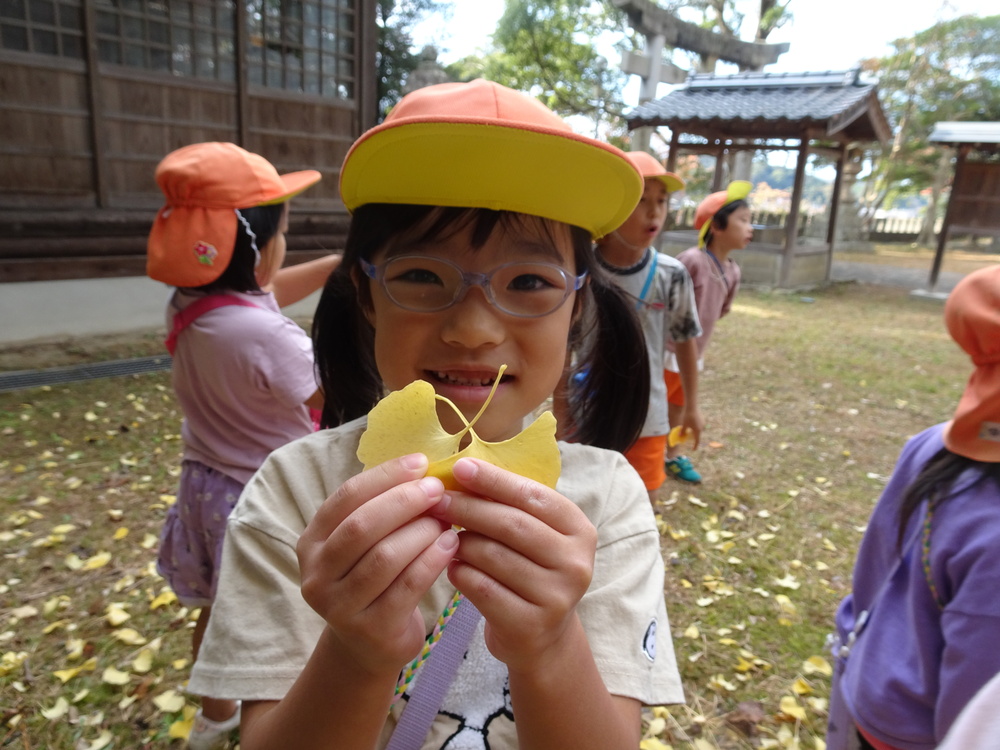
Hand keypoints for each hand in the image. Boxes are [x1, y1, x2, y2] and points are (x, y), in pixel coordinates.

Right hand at [295, 453, 457, 676]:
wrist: (369, 645)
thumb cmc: (373, 581)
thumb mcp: (364, 544)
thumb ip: (381, 509)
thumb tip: (423, 468)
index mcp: (312, 541)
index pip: (346, 497)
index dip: (385, 476)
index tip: (420, 463)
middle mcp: (317, 573)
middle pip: (362, 525)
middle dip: (404, 501)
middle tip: (438, 490)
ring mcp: (340, 606)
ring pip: (385, 556)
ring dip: (421, 531)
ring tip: (447, 518)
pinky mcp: (370, 629)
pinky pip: (406, 586)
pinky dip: (432, 560)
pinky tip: (451, 544)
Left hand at [430, 458, 596, 674]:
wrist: (541, 637)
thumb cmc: (529, 571)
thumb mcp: (534, 535)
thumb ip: (510, 505)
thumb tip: (463, 469)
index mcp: (579, 530)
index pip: (533, 495)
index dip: (495, 480)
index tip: (460, 467)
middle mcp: (575, 562)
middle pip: (512, 525)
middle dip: (470, 508)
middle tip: (437, 499)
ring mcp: (556, 596)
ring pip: (494, 556)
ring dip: (460, 541)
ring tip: (442, 535)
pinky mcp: (531, 624)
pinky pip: (482, 588)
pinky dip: (460, 572)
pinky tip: (450, 566)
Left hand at [678, 405, 703, 449]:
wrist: (692, 406)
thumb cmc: (687, 416)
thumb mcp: (684, 425)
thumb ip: (683, 431)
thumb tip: (680, 436)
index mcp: (697, 430)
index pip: (697, 440)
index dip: (695, 446)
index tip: (693, 449)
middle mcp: (701, 428)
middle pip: (697, 434)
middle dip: (693, 437)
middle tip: (688, 437)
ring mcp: (703, 423)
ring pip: (698, 429)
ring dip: (694, 431)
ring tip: (688, 429)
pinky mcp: (702, 419)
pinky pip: (699, 425)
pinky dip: (695, 426)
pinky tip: (691, 422)